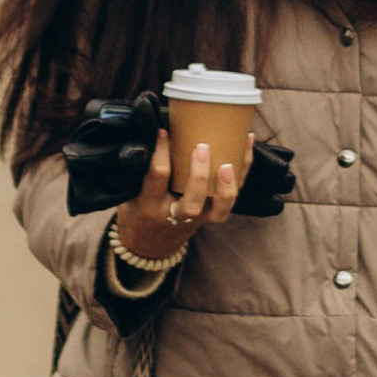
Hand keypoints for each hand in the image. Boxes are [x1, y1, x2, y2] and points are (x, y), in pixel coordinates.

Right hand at [114, 125, 242, 263]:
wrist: (148, 246)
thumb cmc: (139, 210)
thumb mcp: (130, 192)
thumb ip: (141, 169)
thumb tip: (154, 130)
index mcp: (150, 205)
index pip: (157, 178)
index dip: (161, 153)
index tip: (164, 132)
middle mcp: (175, 214)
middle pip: (192, 202)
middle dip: (200, 176)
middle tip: (202, 147)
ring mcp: (197, 218)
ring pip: (218, 210)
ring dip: (227, 187)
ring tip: (230, 163)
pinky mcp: (210, 217)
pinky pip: (229, 200)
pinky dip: (242, 174)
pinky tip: (246, 145)